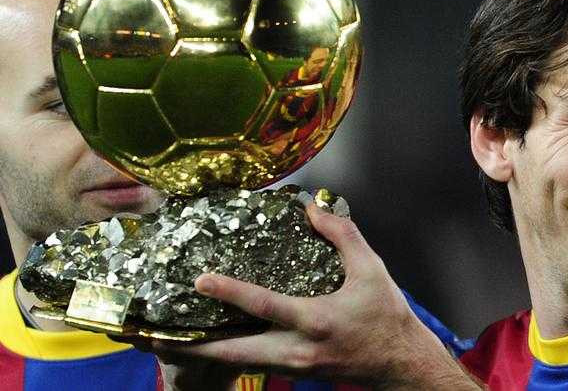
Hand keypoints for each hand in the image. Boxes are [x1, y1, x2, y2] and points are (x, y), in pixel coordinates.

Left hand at [139, 204, 479, 389]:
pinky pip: (252, 364)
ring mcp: (294, 365)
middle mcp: (297, 349)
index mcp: (316, 321)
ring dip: (203, 353)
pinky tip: (210, 343)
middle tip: (154, 338)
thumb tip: (312, 208)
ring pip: (238, 362)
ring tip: (168, 342)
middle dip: (192, 347)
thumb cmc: (388, 317)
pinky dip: (227, 355)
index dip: (230, 292)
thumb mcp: (372, 269)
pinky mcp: (295, 371)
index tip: (200, 279)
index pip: (265, 305)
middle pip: (234, 352)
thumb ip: (343, 234)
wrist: (401, 365)